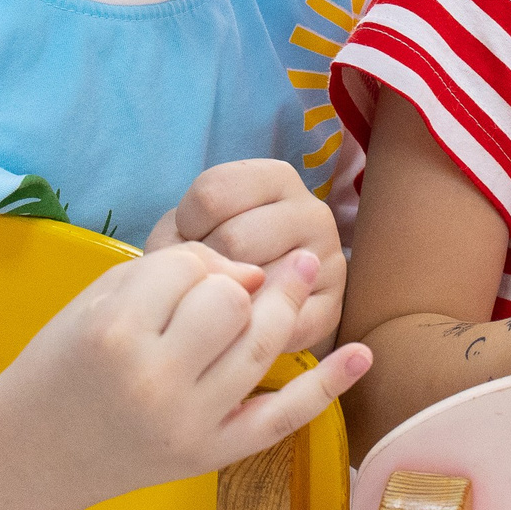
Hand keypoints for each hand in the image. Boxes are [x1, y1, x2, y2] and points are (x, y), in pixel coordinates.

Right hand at [0, 244, 369, 509]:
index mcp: (117, 334)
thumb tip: (254, 272)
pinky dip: (327, 385)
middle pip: (232, 302)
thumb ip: (171, 271)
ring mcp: (189, 424)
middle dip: (236, 282)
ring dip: (286, 305)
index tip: (180, 274)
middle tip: (233, 281)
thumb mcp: (99, 298)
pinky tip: (361, 353)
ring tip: (300, 272)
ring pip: (262, 346)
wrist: (33, 449)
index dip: (196, 260)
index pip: (190, 268)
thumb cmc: (63, 362)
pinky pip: (282, 418)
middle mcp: (156, 382)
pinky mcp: (210, 455)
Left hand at [148, 159, 345, 351]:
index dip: (186, 225)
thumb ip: (178, 237)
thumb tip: (185, 265)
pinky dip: (250, 331)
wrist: (263, 301)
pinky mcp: (332, 307)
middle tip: (206, 278)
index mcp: (276, 178)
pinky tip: (242, 325)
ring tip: (224, 299)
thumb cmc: (218, 255)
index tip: (192, 241)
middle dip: (206, 267)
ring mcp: (328, 259)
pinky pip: (278, 321)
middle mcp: (312, 211)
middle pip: (233, 238)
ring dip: (227, 300)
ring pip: (256, 281)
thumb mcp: (191, 230)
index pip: (211, 192)